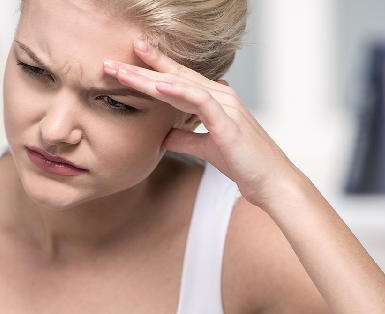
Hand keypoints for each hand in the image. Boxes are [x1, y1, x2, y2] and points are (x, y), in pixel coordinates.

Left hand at [103, 39, 301, 206]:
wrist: (272, 183)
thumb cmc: (245, 165)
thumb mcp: (207, 149)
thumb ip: (186, 138)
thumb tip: (163, 136)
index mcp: (216, 101)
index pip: (178, 80)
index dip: (152, 69)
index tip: (126, 63)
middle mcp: (221, 97)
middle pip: (175, 77)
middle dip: (143, 68)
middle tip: (112, 61)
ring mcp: (226, 107)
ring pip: (183, 84)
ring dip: (150, 76)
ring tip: (123, 70)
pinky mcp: (229, 123)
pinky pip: (201, 101)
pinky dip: (179, 92)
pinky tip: (158, 86)